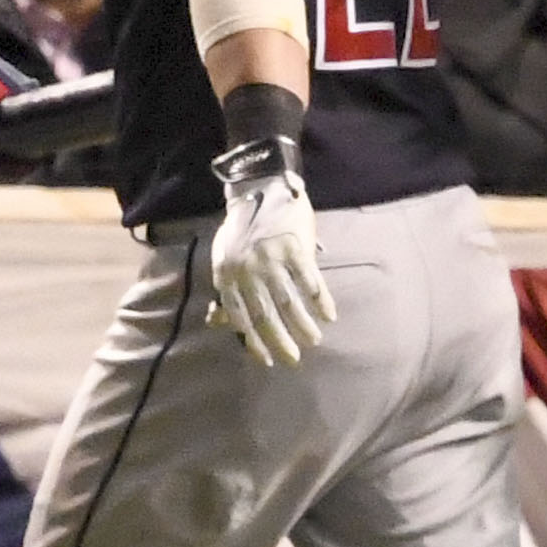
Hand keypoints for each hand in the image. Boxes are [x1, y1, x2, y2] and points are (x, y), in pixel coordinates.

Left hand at [205, 135, 332, 366]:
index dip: (254, 341)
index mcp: (227, 274)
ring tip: (314, 340)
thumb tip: (217, 320)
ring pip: (288, 301)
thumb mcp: (224, 256)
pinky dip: (320, 301)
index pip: (239, 317)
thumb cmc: (242, 227)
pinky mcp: (294, 247)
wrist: (261, 186)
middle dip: (280, 341)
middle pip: (265, 314)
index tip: (267, 360)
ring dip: (302, 325)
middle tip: (294, 359)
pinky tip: (329, 315)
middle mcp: (247, 270)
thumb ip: (225, 288)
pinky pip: (309, 281)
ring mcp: (271, 258)